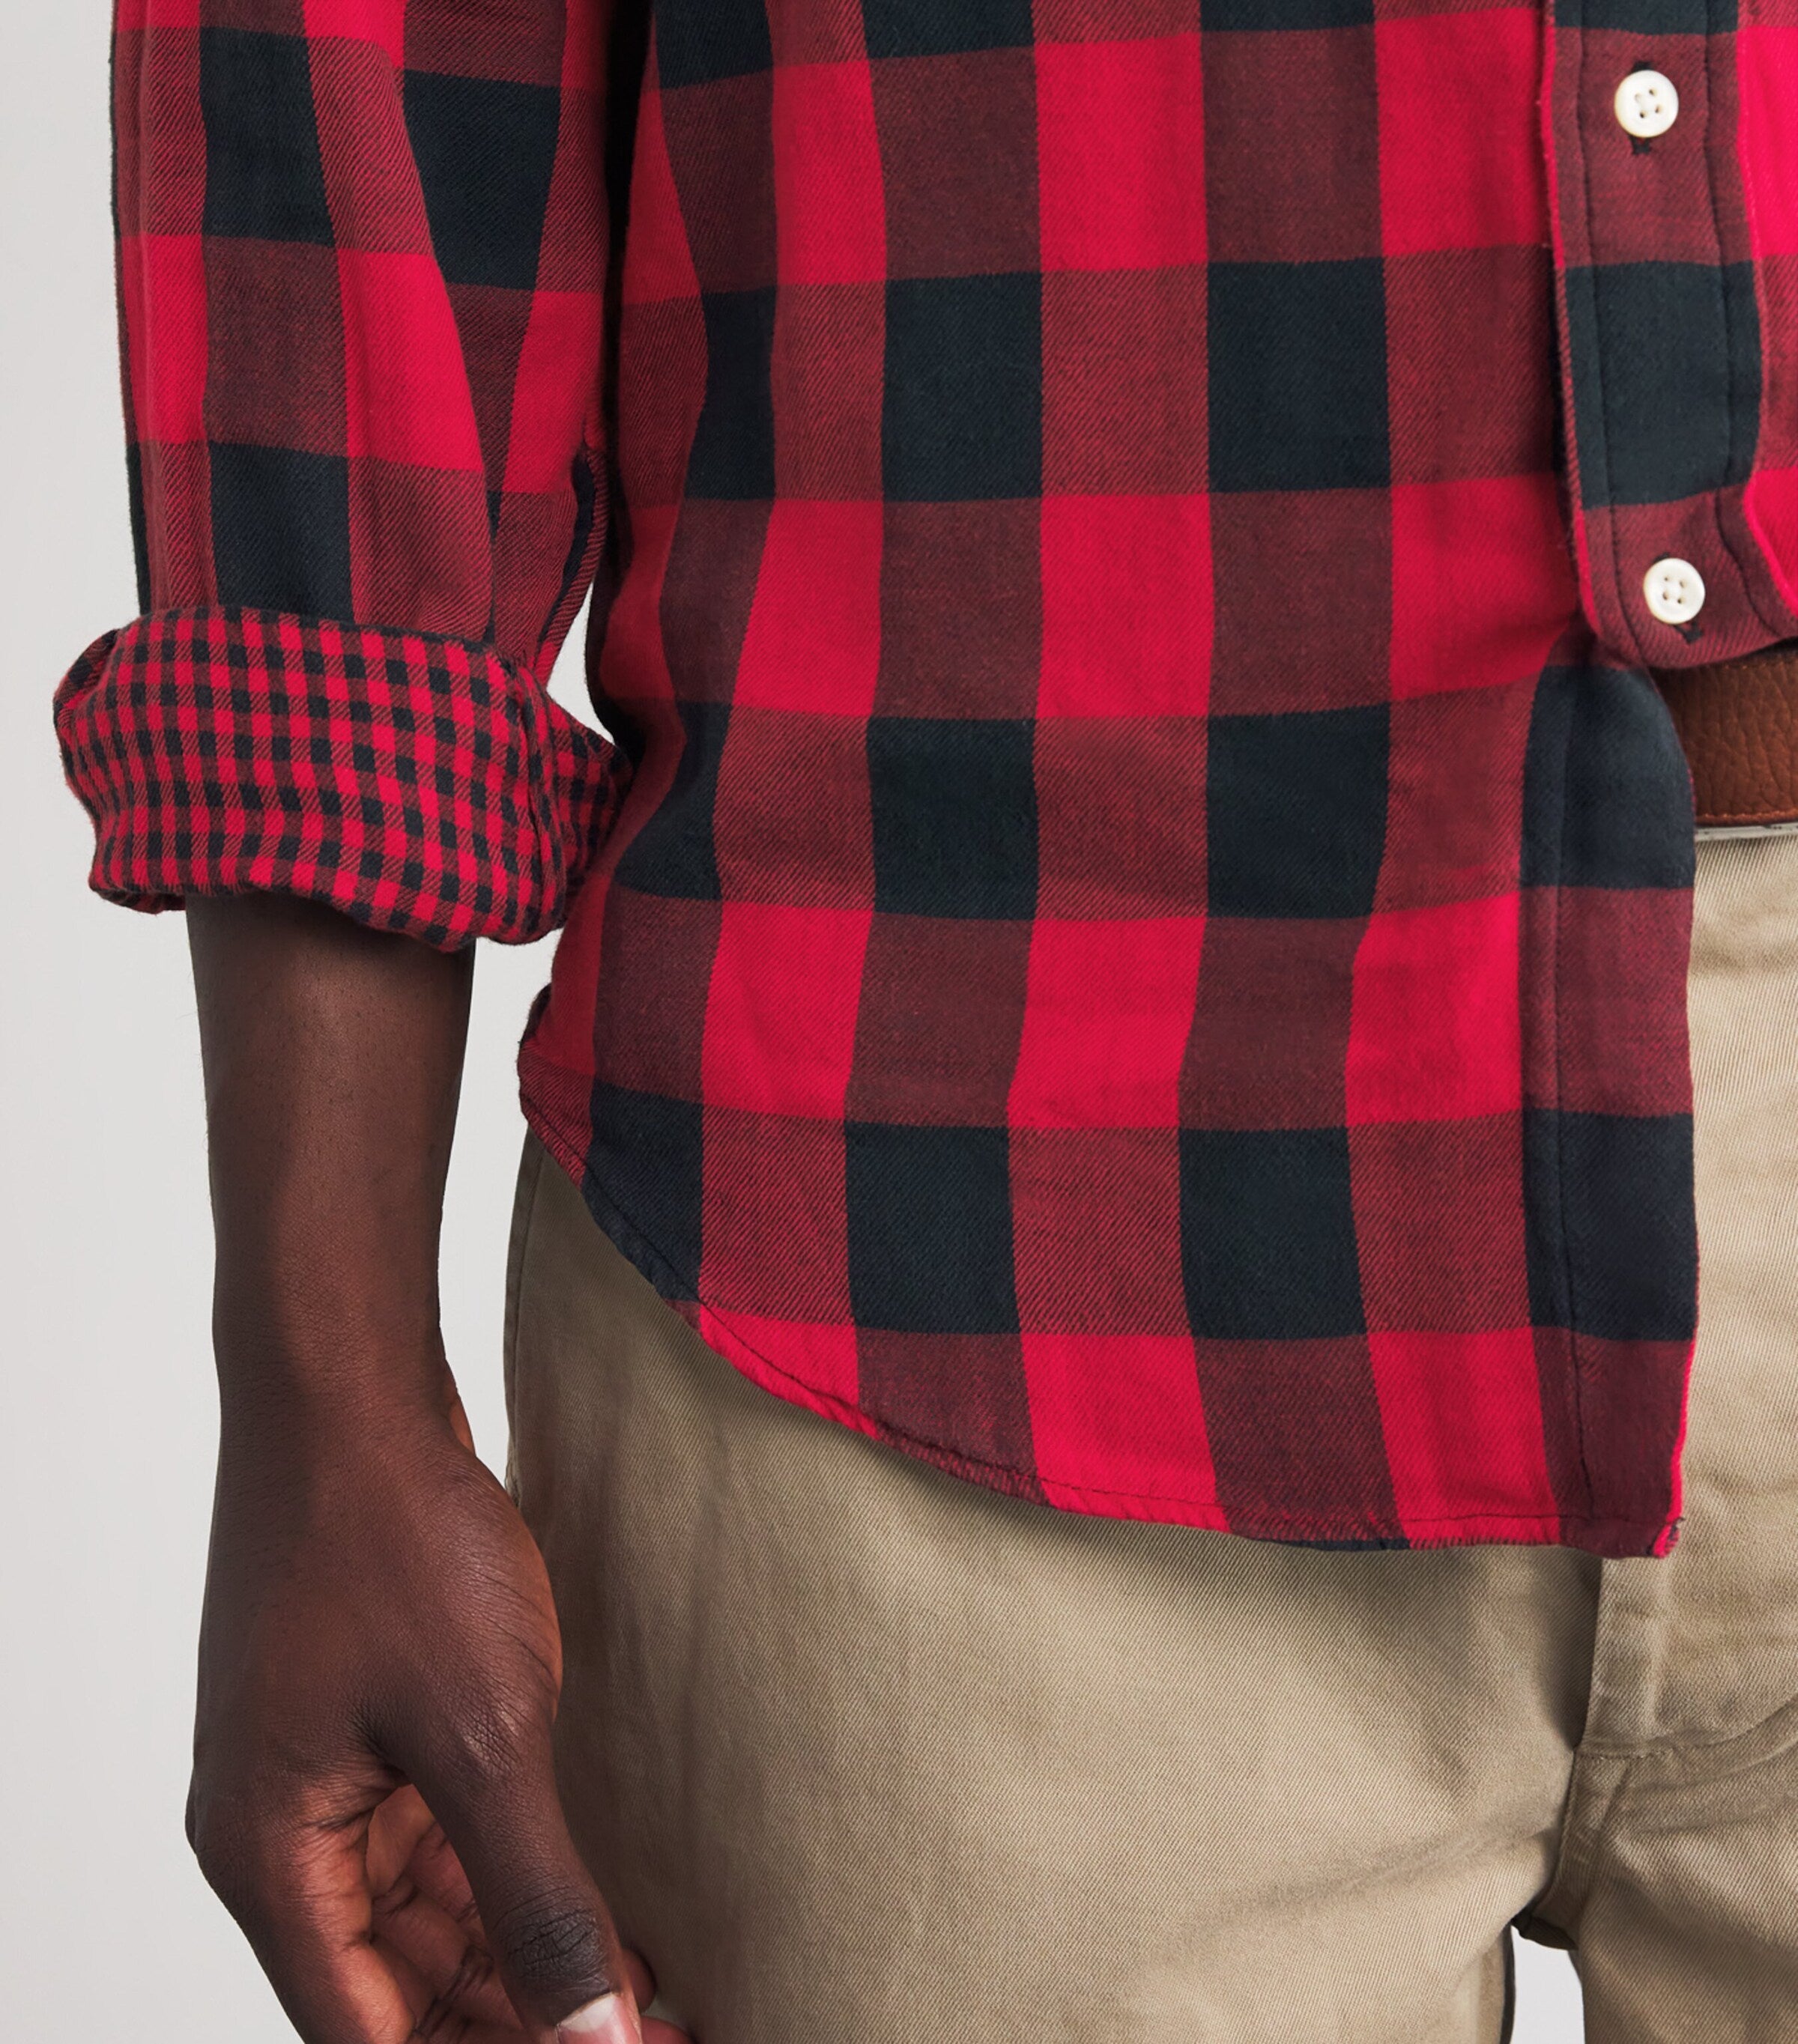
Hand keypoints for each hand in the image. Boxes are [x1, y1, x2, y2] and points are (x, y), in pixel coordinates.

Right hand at [186, 1380, 690, 2042]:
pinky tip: (597, 1887)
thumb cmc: (391, 1540)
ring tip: (646, 1973)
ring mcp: (322, 1772)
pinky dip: (509, 1869)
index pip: (376, 2036)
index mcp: (273, 1859)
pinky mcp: (367, 1720)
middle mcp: (281, 1834)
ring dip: (522, 1947)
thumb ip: (535, 1901)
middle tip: (657, 2023)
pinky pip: (433, 1836)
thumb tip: (591, 2041)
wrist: (352, 1391)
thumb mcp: (483, 1735)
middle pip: (399, 1985)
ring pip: (422, 1914)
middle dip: (522, 2013)